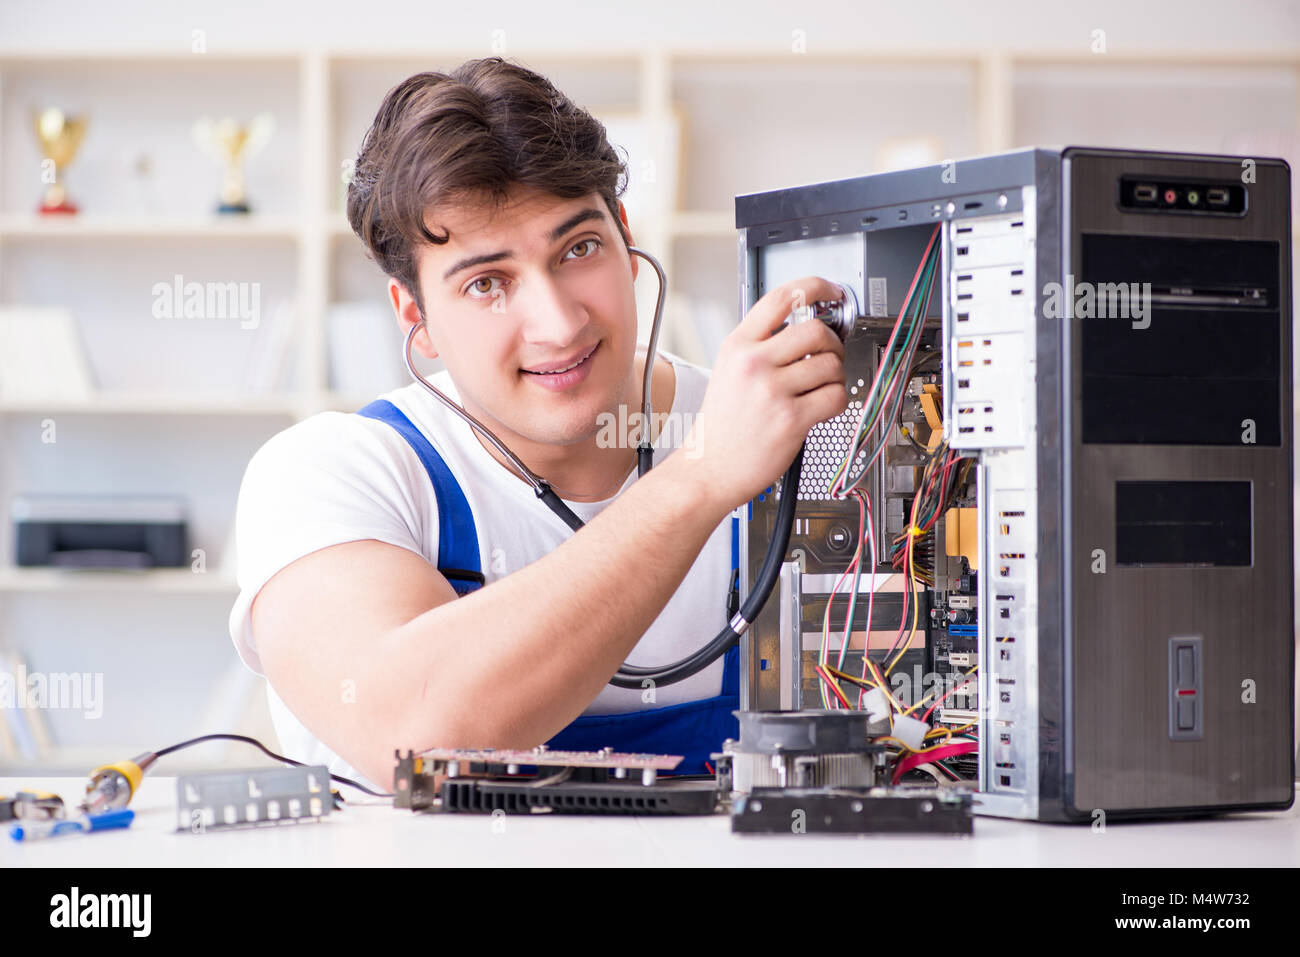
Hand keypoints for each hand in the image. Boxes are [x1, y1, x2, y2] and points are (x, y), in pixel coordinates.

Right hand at [679, 276, 848, 510]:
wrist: (709, 468)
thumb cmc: (722, 425)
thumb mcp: (728, 371)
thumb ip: (761, 345)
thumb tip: (807, 329)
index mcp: (737, 346)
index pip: (782, 297)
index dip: (816, 287)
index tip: (832, 292)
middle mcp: (753, 363)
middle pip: (815, 330)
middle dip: (832, 343)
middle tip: (828, 356)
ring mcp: (772, 391)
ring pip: (831, 364)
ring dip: (835, 376)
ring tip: (819, 388)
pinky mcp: (791, 419)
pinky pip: (835, 397)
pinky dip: (837, 401)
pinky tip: (820, 407)